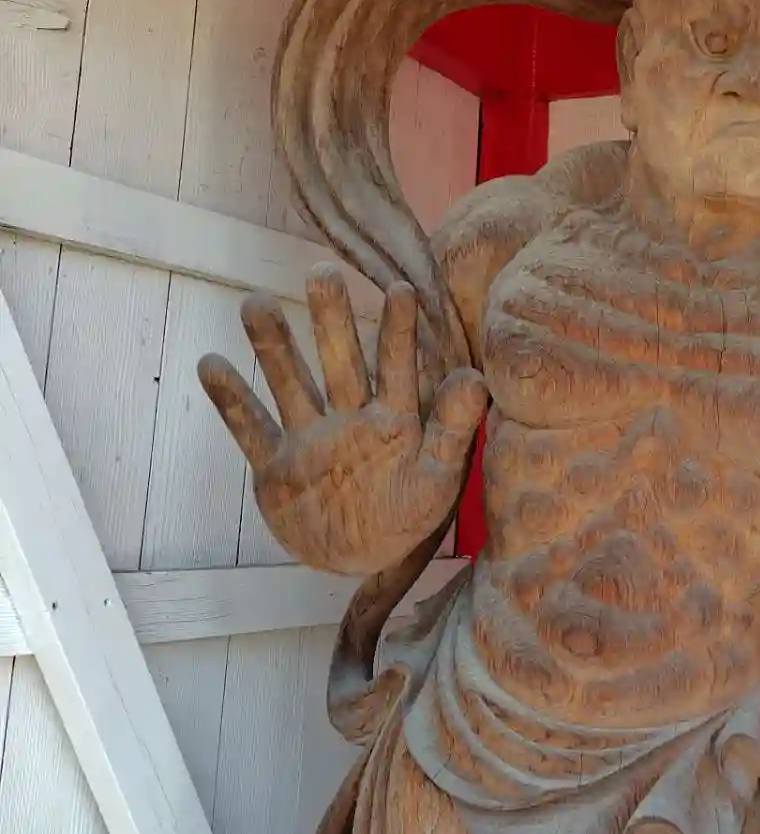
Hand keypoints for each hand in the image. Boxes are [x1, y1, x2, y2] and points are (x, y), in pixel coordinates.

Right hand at [199, 266, 487, 576]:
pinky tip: (210, 363)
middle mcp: (350, 419)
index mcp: (394, 421)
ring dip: (274, 347)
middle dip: (331, 320)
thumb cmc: (407, 516)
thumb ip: (453, 430)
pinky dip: (232, 400)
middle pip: (340, 362)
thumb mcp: (437, 479)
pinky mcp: (277, 466)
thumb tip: (475, 377)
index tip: (400, 289)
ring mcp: (310, 439)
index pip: (397, 368)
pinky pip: (250, 429)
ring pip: (291, 383)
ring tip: (255, 302)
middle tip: (322, 271)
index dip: (398, 332)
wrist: (361, 562)